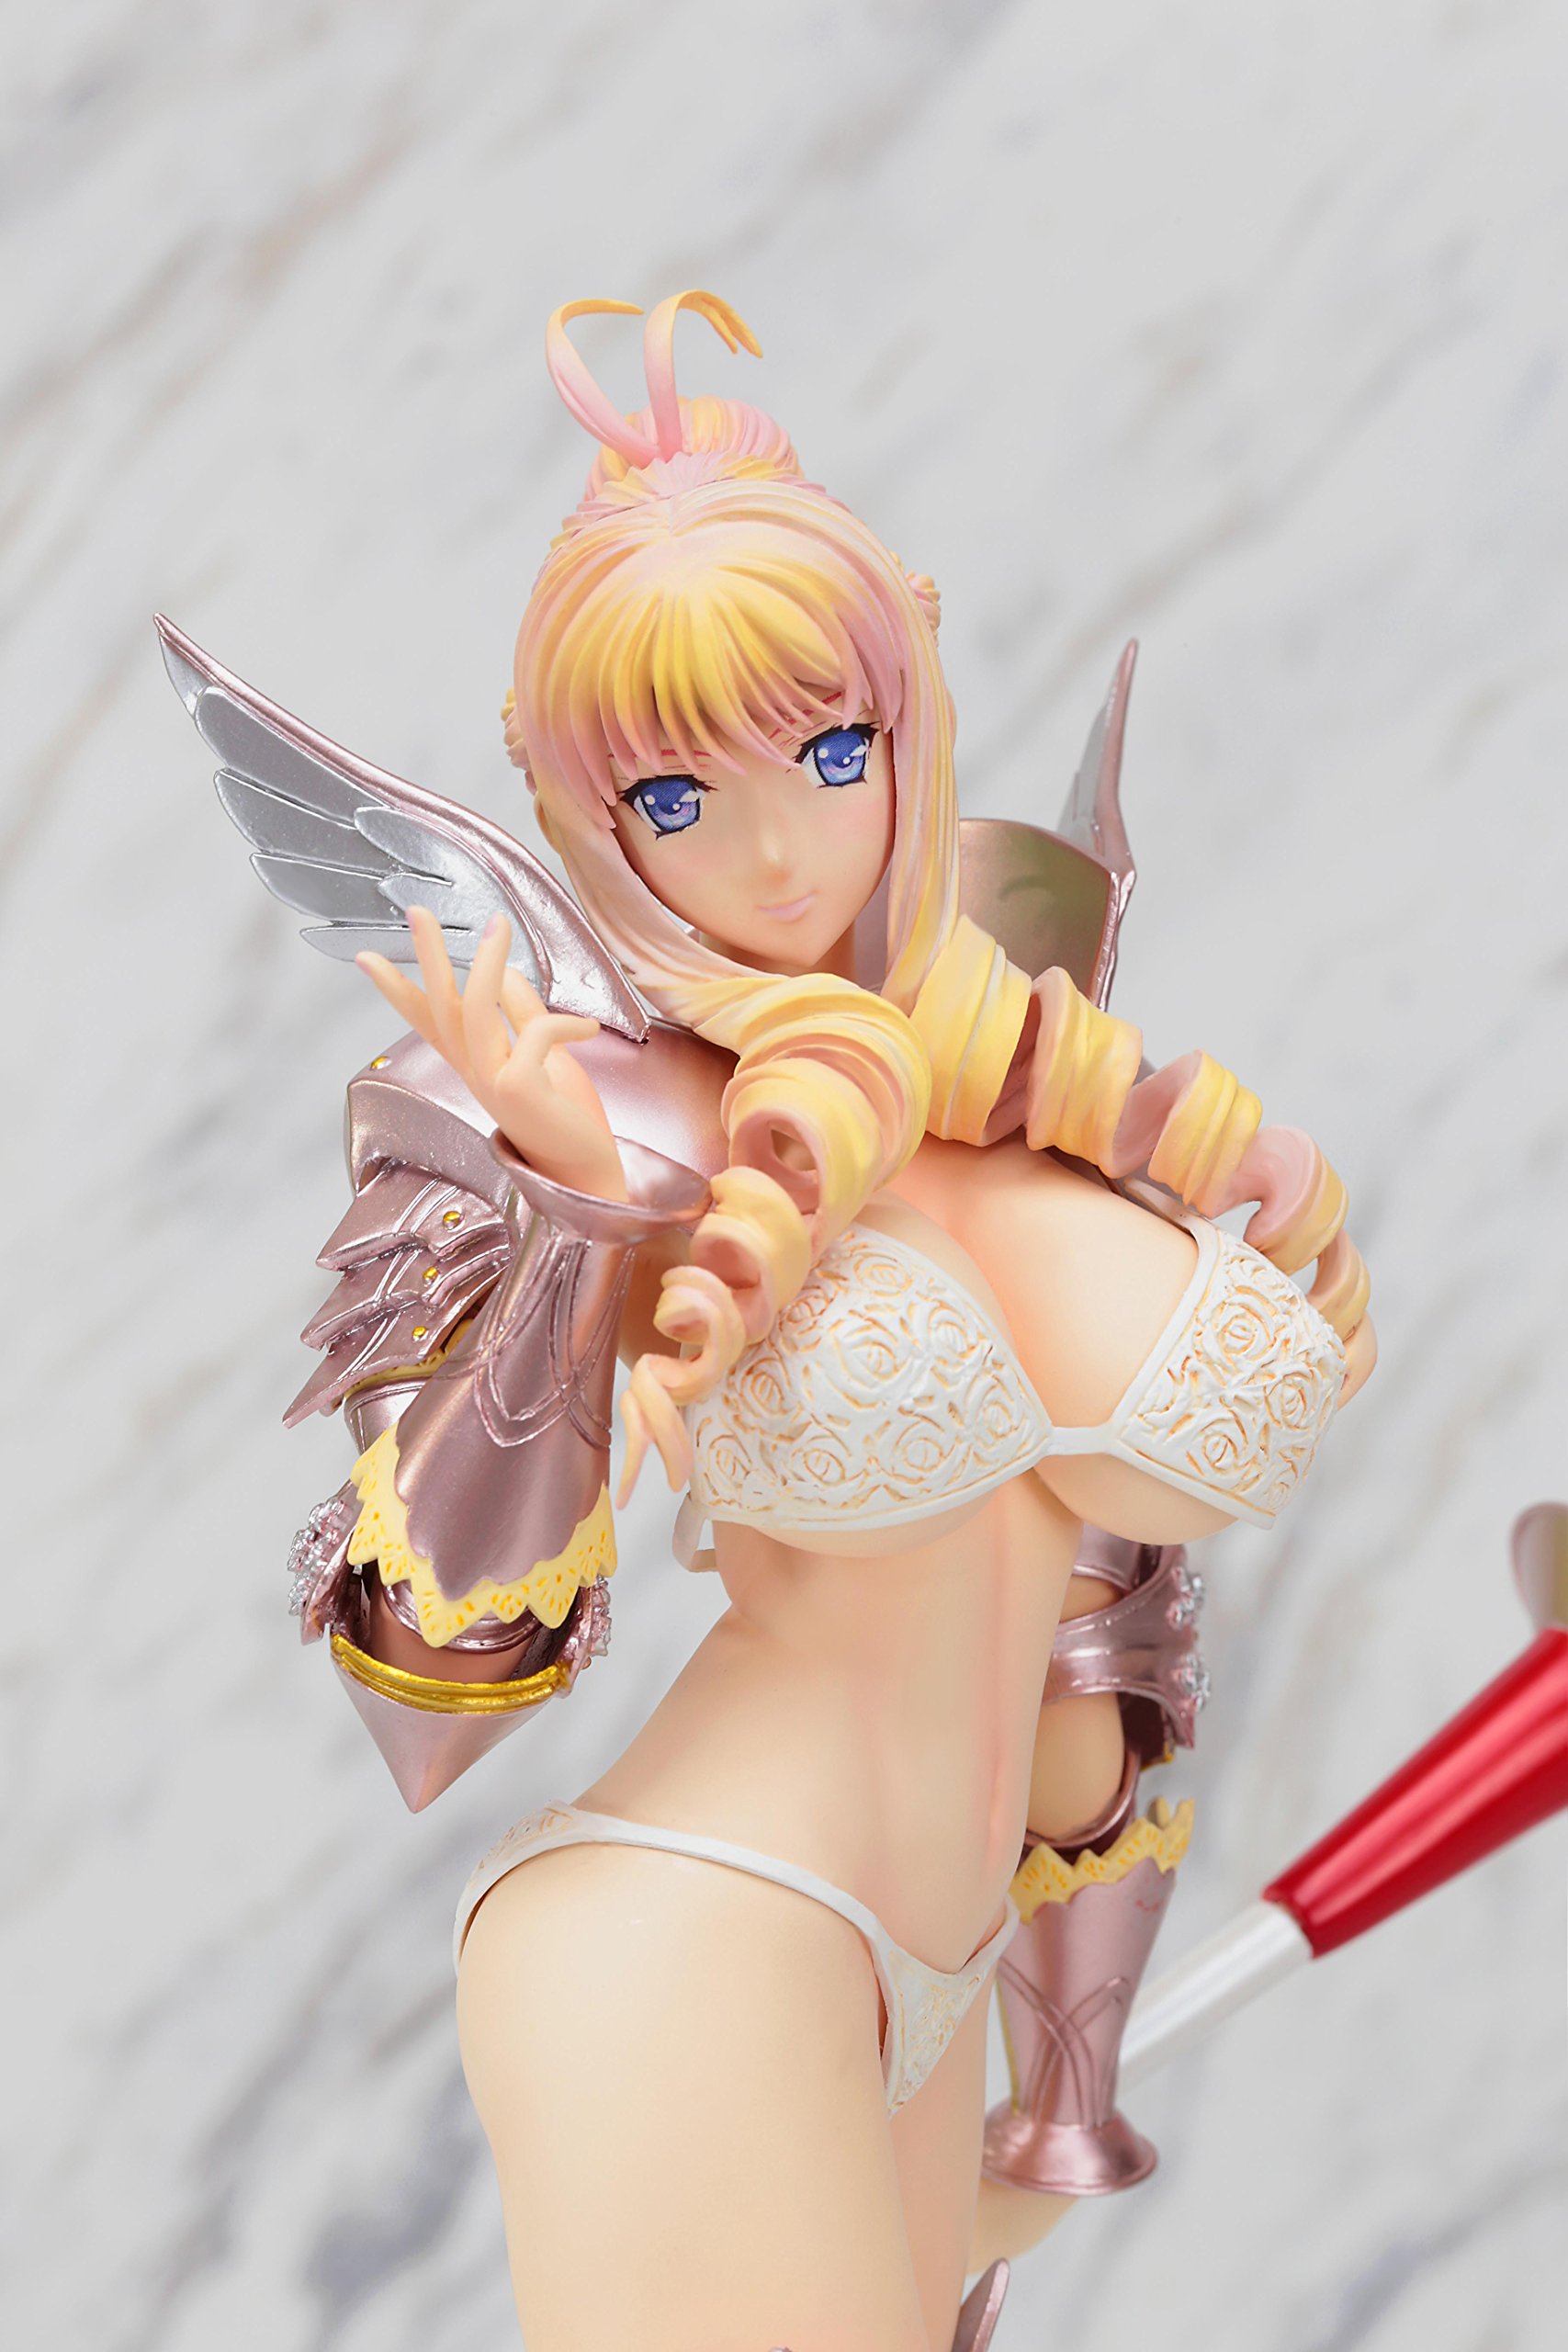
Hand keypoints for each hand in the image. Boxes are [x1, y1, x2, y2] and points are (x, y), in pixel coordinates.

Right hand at [357, 908, 627, 1199]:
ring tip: (497, 924)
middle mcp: (474, 1072)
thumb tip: (506, 970)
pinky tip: (586, 1030)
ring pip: (475, 1010)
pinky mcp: (520, 1089)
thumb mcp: (543, 1057)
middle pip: (440, 1006)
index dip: (397, 989)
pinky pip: (536, 1033)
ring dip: (485, 963)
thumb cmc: (564, 1116)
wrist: (587, 1172)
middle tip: (416, 912)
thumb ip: (522, 1015)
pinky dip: (566, 1023)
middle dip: (427, 956)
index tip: (365, 958)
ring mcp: (492, 1082)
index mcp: (475, 1064)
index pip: (428, 1020)